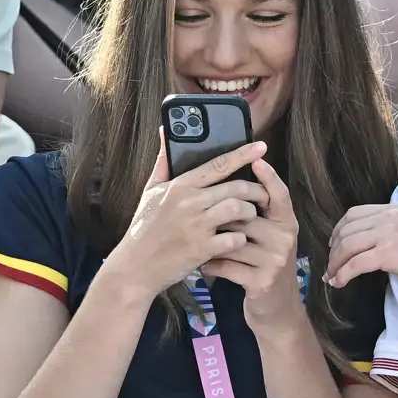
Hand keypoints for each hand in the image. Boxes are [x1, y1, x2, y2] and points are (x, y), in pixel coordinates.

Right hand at [107, 132, 269, 299]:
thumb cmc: (144, 228)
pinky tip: (237, 240)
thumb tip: (165, 130)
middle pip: (235, 187)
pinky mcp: (201, 248)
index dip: (243, 154)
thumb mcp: (151, 191)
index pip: (217, 164)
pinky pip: (234, 238)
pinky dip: (240, 239)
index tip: (261, 147)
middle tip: (263, 195)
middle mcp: (189, 202)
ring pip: (238, 209)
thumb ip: (164, 162)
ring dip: (250, 212)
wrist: (134, 266)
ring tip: (250, 216)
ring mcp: (196, 225)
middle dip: (255, 190)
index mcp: (180, 185)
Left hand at [201, 158, 300, 330]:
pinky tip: (203, 265)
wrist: (275, 311)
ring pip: (232, 239)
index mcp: (286, 223)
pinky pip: (226, 264)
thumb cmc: (263, 267)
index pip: (279, 194)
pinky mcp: (261, 281)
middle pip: (247, 214)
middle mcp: (285, 239)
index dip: (268, 177)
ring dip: (211, 243)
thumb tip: (235, 181)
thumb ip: (259, 213)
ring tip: (197, 244)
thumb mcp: (269, 239)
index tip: (256, 159)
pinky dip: (210, 264)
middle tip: (200, 218)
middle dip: (221, 217)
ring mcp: (275, 261)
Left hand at [326, 204, 397, 297]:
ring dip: (335, 263)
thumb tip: (377, 249)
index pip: (355, 213)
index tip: (334, 246)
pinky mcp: (389, 252)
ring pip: (347, 245)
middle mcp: (390, 216)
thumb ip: (397, 233)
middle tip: (330, 265)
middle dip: (333, 248)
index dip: (339, 230)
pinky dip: (343, 274)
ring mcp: (389, 232)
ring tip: (332, 277)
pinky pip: (355, 263)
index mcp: (396, 209)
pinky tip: (340, 283)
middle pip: (347, 228)